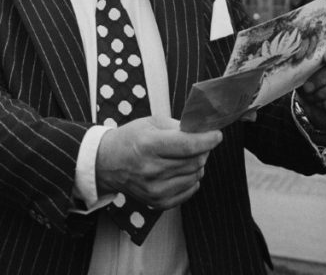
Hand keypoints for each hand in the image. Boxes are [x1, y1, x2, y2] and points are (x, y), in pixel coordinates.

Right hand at [96, 116, 221, 209]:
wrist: (108, 163)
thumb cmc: (131, 138)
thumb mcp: (151, 122)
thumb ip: (178, 126)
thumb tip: (202, 130)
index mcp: (149, 145)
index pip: (188, 145)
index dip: (207, 140)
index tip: (217, 135)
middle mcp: (152, 170)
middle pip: (194, 161)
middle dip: (203, 150)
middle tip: (200, 142)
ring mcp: (155, 189)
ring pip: (195, 176)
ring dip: (198, 164)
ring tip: (187, 155)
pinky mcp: (158, 202)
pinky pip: (189, 191)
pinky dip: (192, 179)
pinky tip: (182, 169)